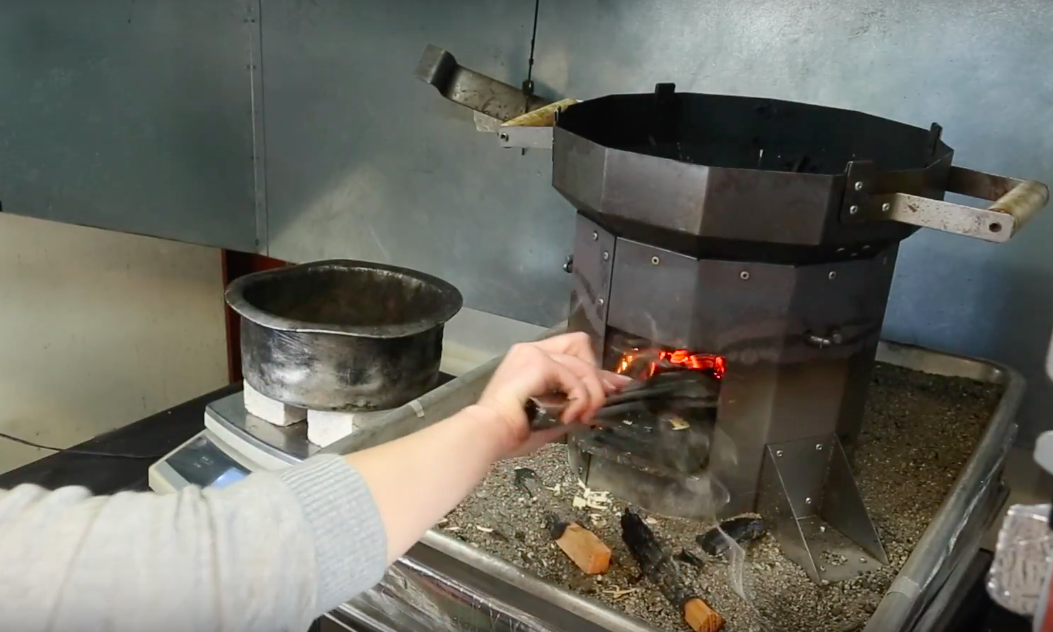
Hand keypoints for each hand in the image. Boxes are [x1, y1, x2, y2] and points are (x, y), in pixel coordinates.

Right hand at [470, 332, 629, 457]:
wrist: (489, 432)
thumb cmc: (511, 431)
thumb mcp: (551, 414)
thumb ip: (573, 403)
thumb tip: (599, 403)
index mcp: (530, 360)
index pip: (572, 351)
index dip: (596, 369)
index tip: (615, 389)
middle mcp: (532, 349)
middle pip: (581, 345)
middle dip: (597, 376)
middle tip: (598, 405)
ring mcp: (535, 354)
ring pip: (583, 365)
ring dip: (591, 395)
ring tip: (581, 418)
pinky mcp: (539, 363)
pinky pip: (575, 378)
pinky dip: (580, 399)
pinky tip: (569, 417)